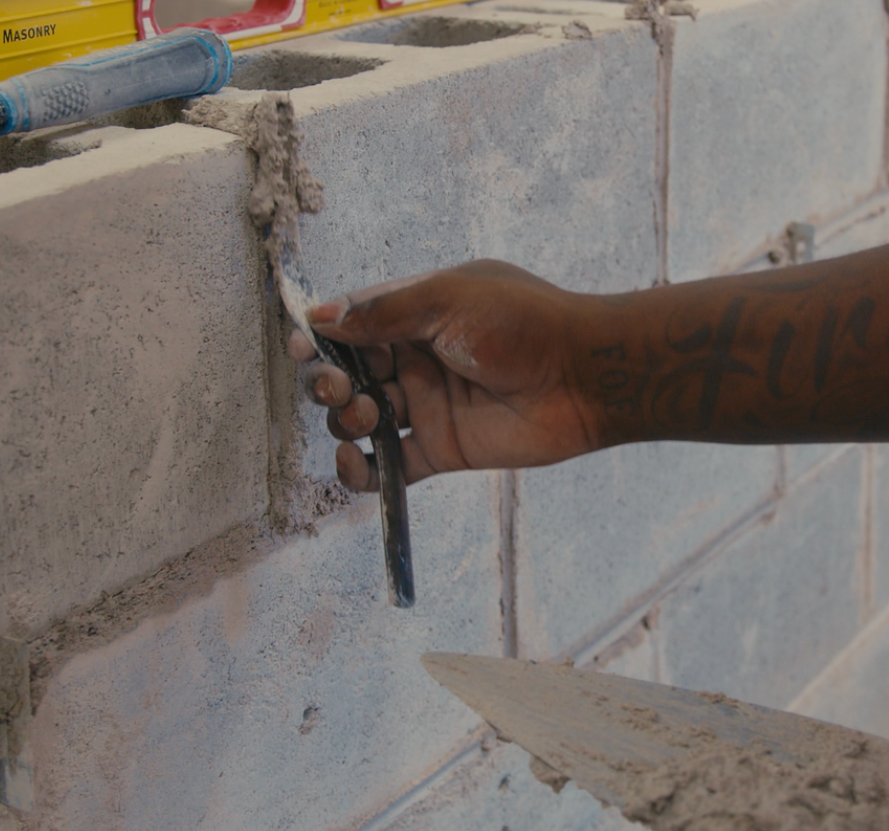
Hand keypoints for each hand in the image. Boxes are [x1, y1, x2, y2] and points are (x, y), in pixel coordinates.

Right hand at [291, 260, 602, 490]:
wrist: (583, 376)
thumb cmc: (524, 323)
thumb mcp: (447, 300)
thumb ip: (383, 312)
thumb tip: (321, 317)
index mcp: (417, 312)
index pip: (352, 324)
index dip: (323, 339)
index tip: (305, 348)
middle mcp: (418, 358)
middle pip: (349, 374)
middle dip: (329, 382)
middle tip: (339, 388)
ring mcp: (429, 405)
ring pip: (362, 418)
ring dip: (346, 420)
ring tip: (366, 415)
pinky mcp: (443, 448)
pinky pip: (390, 465)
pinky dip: (362, 470)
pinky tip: (354, 463)